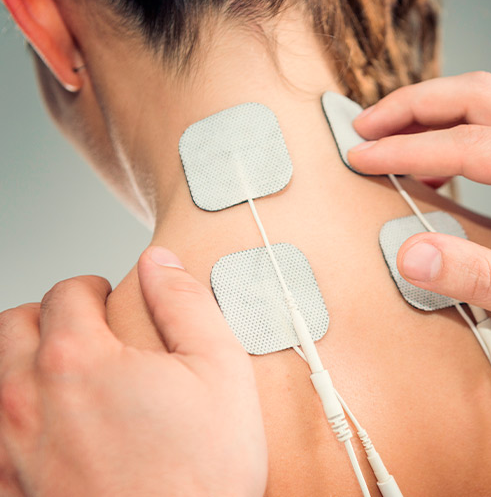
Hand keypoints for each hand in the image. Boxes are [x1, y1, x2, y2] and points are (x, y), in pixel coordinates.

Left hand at [0, 247, 266, 496]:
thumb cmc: (201, 474)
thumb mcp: (222, 370)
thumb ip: (187, 303)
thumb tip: (161, 264)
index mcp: (79, 360)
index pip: (68, 293)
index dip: (95, 288)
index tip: (111, 300)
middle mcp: (29, 400)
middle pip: (14, 327)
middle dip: (48, 316)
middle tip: (84, 329)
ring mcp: (11, 450)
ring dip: (21, 362)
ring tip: (61, 372)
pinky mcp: (11, 490)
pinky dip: (10, 419)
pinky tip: (45, 429)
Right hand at [349, 72, 490, 361]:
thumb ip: (480, 278)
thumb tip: (412, 254)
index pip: (469, 144)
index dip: (407, 150)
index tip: (362, 159)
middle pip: (476, 94)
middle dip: (412, 106)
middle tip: (363, 128)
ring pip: (487, 97)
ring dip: (432, 108)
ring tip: (386, 132)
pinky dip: (457, 127)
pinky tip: (433, 159)